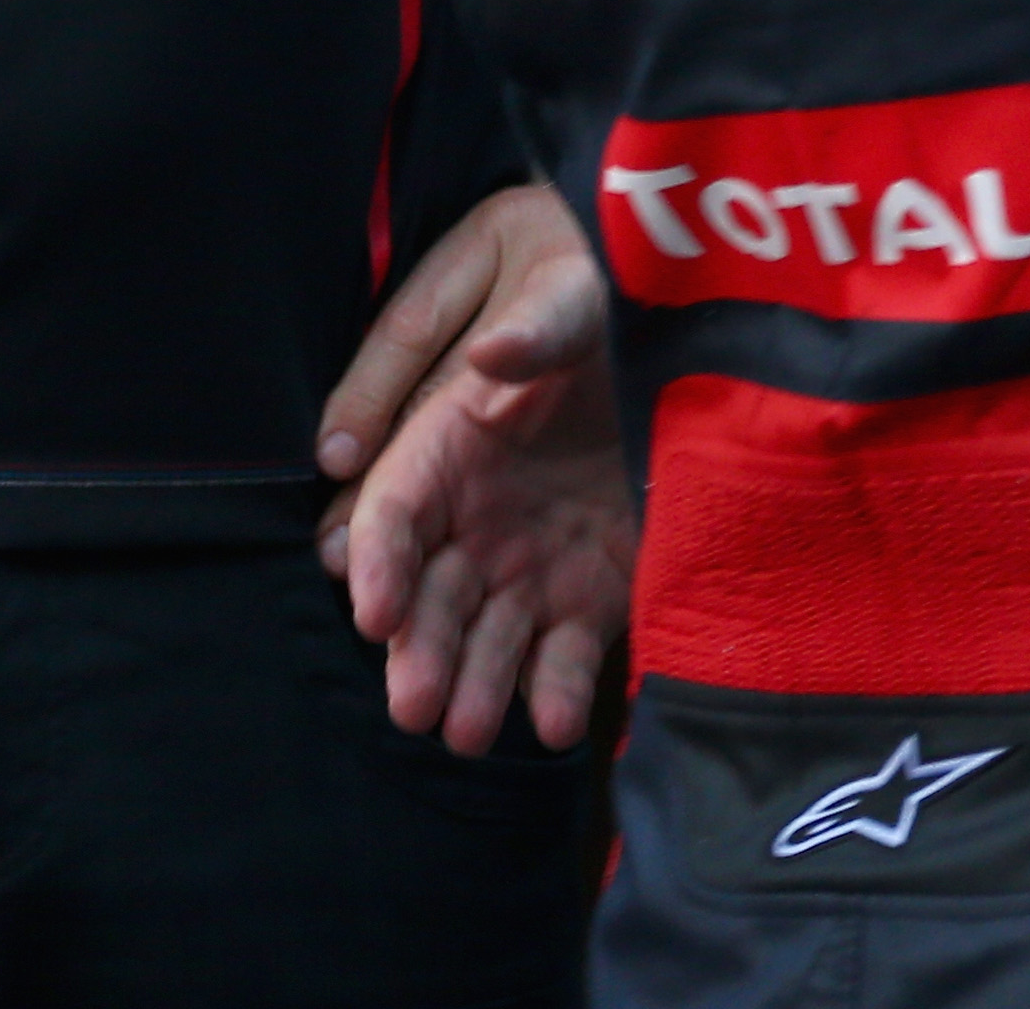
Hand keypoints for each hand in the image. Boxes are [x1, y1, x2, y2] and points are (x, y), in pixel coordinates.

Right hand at [321, 184, 629, 754]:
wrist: (656, 340)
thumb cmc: (576, 306)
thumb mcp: (561, 295)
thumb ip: (530, 327)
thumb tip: (492, 358)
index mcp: (438, 448)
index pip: (389, 515)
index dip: (376, 563)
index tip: (373, 610)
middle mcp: (470, 518)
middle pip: (428, 597)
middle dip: (419, 653)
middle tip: (418, 707)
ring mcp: (524, 559)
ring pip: (485, 634)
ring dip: (476, 684)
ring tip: (472, 733)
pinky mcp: (585, 588)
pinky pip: (564, 646)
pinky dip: (557, 686)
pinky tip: (558, 723)